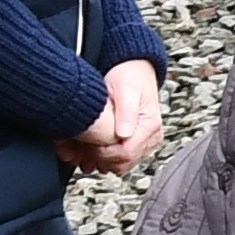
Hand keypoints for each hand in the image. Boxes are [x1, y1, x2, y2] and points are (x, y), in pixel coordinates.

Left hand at [60, 59, 164, 176]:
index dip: (104, 153)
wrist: (134, 69)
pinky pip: (118, 160)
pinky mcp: (135, 143)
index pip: (126, 154)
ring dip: (99, 160)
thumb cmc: (129, 76)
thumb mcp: (126, 89)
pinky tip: (91, 147)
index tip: (89, 144)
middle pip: (123, 164)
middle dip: (100, 159)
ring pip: (119, 165)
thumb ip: (126, 111)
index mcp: (150, 126)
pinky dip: (103, 157)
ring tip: (85, 146)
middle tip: (83, 146)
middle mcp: (151, 137)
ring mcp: (144, 142)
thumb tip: (124, 134)